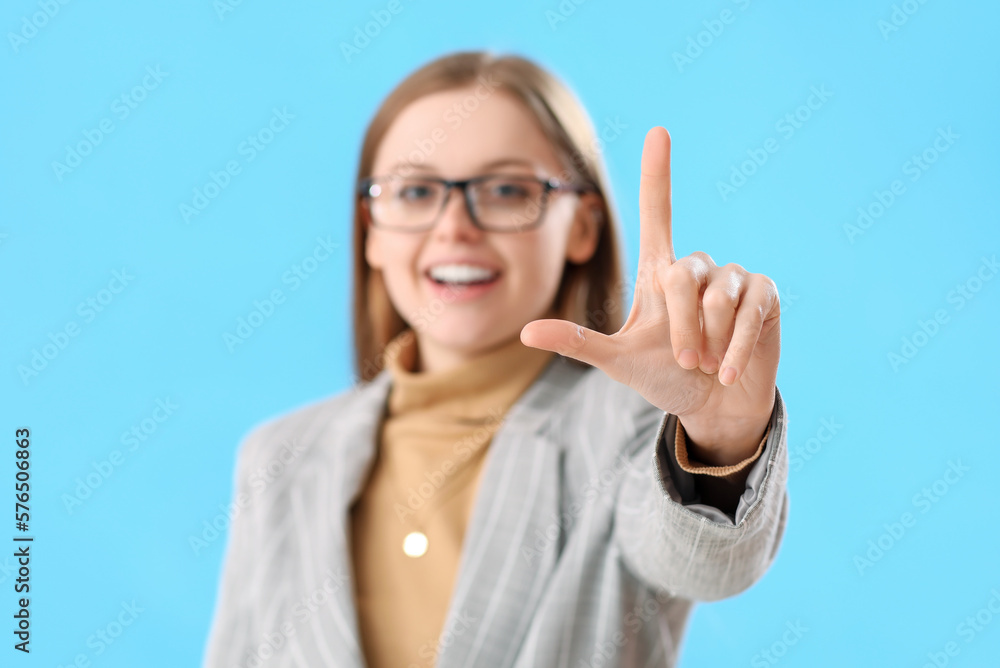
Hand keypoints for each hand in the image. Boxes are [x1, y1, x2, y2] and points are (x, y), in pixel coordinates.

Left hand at [520, 127, 780, 464]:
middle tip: (685, 360)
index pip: (659, 213)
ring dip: (709, 339)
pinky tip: (729, 371)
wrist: (714, 406)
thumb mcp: (618, 360)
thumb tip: (524, 331)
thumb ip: (577, 342)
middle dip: (681, 327)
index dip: (657, 174)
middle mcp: (697, 268)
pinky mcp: (765, 296)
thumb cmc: (665, 377)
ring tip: (708, 363)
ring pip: (718, 295)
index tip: (658, 131)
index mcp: (660, 272)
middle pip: (681, 275)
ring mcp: (734, 278)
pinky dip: (737, 346)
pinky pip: (750, 310)